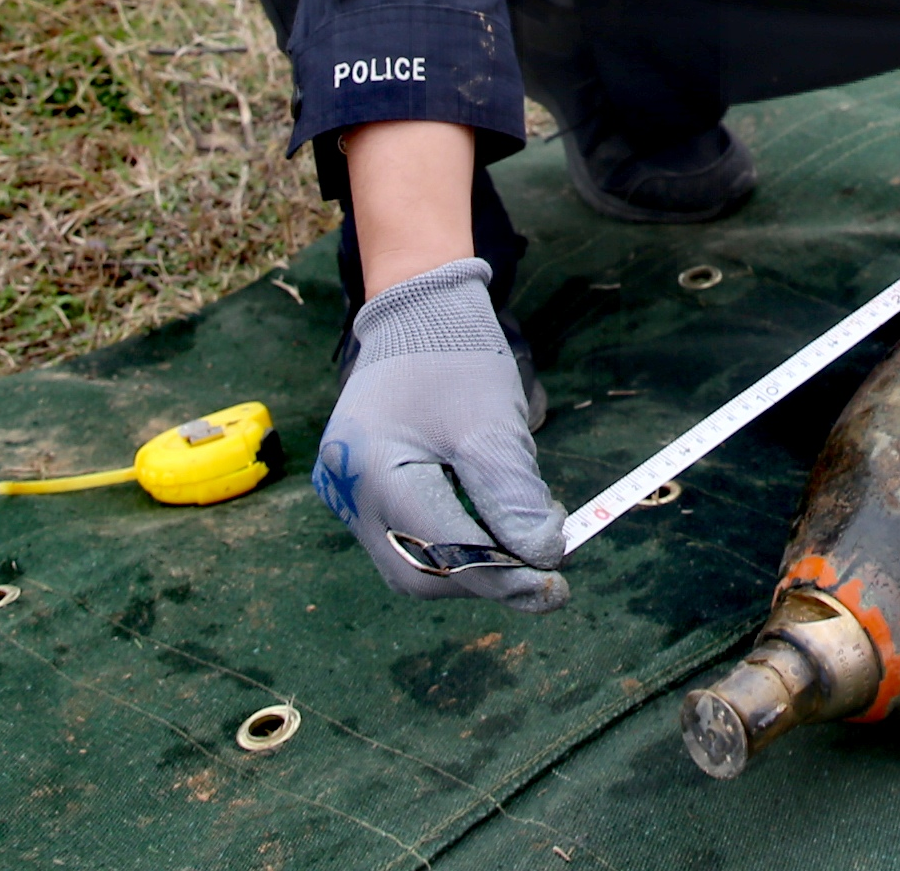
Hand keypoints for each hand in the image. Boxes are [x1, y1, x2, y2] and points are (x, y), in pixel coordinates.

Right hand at [315, 258, 566, 609]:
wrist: (418, 314)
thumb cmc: (457, 358)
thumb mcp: (495, 425)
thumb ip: (515, 496)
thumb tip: (544, 560)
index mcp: (373, 468)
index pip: (442, 549)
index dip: (502, 575)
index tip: (556, 585)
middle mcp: (345, 490)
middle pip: (420, 571)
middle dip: (486, 575)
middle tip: (544, 563)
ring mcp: (344, 494)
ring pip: (413, 563)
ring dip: (471, 563)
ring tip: (523, 535)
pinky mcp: (356, 494)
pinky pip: (405, 539)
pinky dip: (452, 542)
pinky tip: (489, 520)